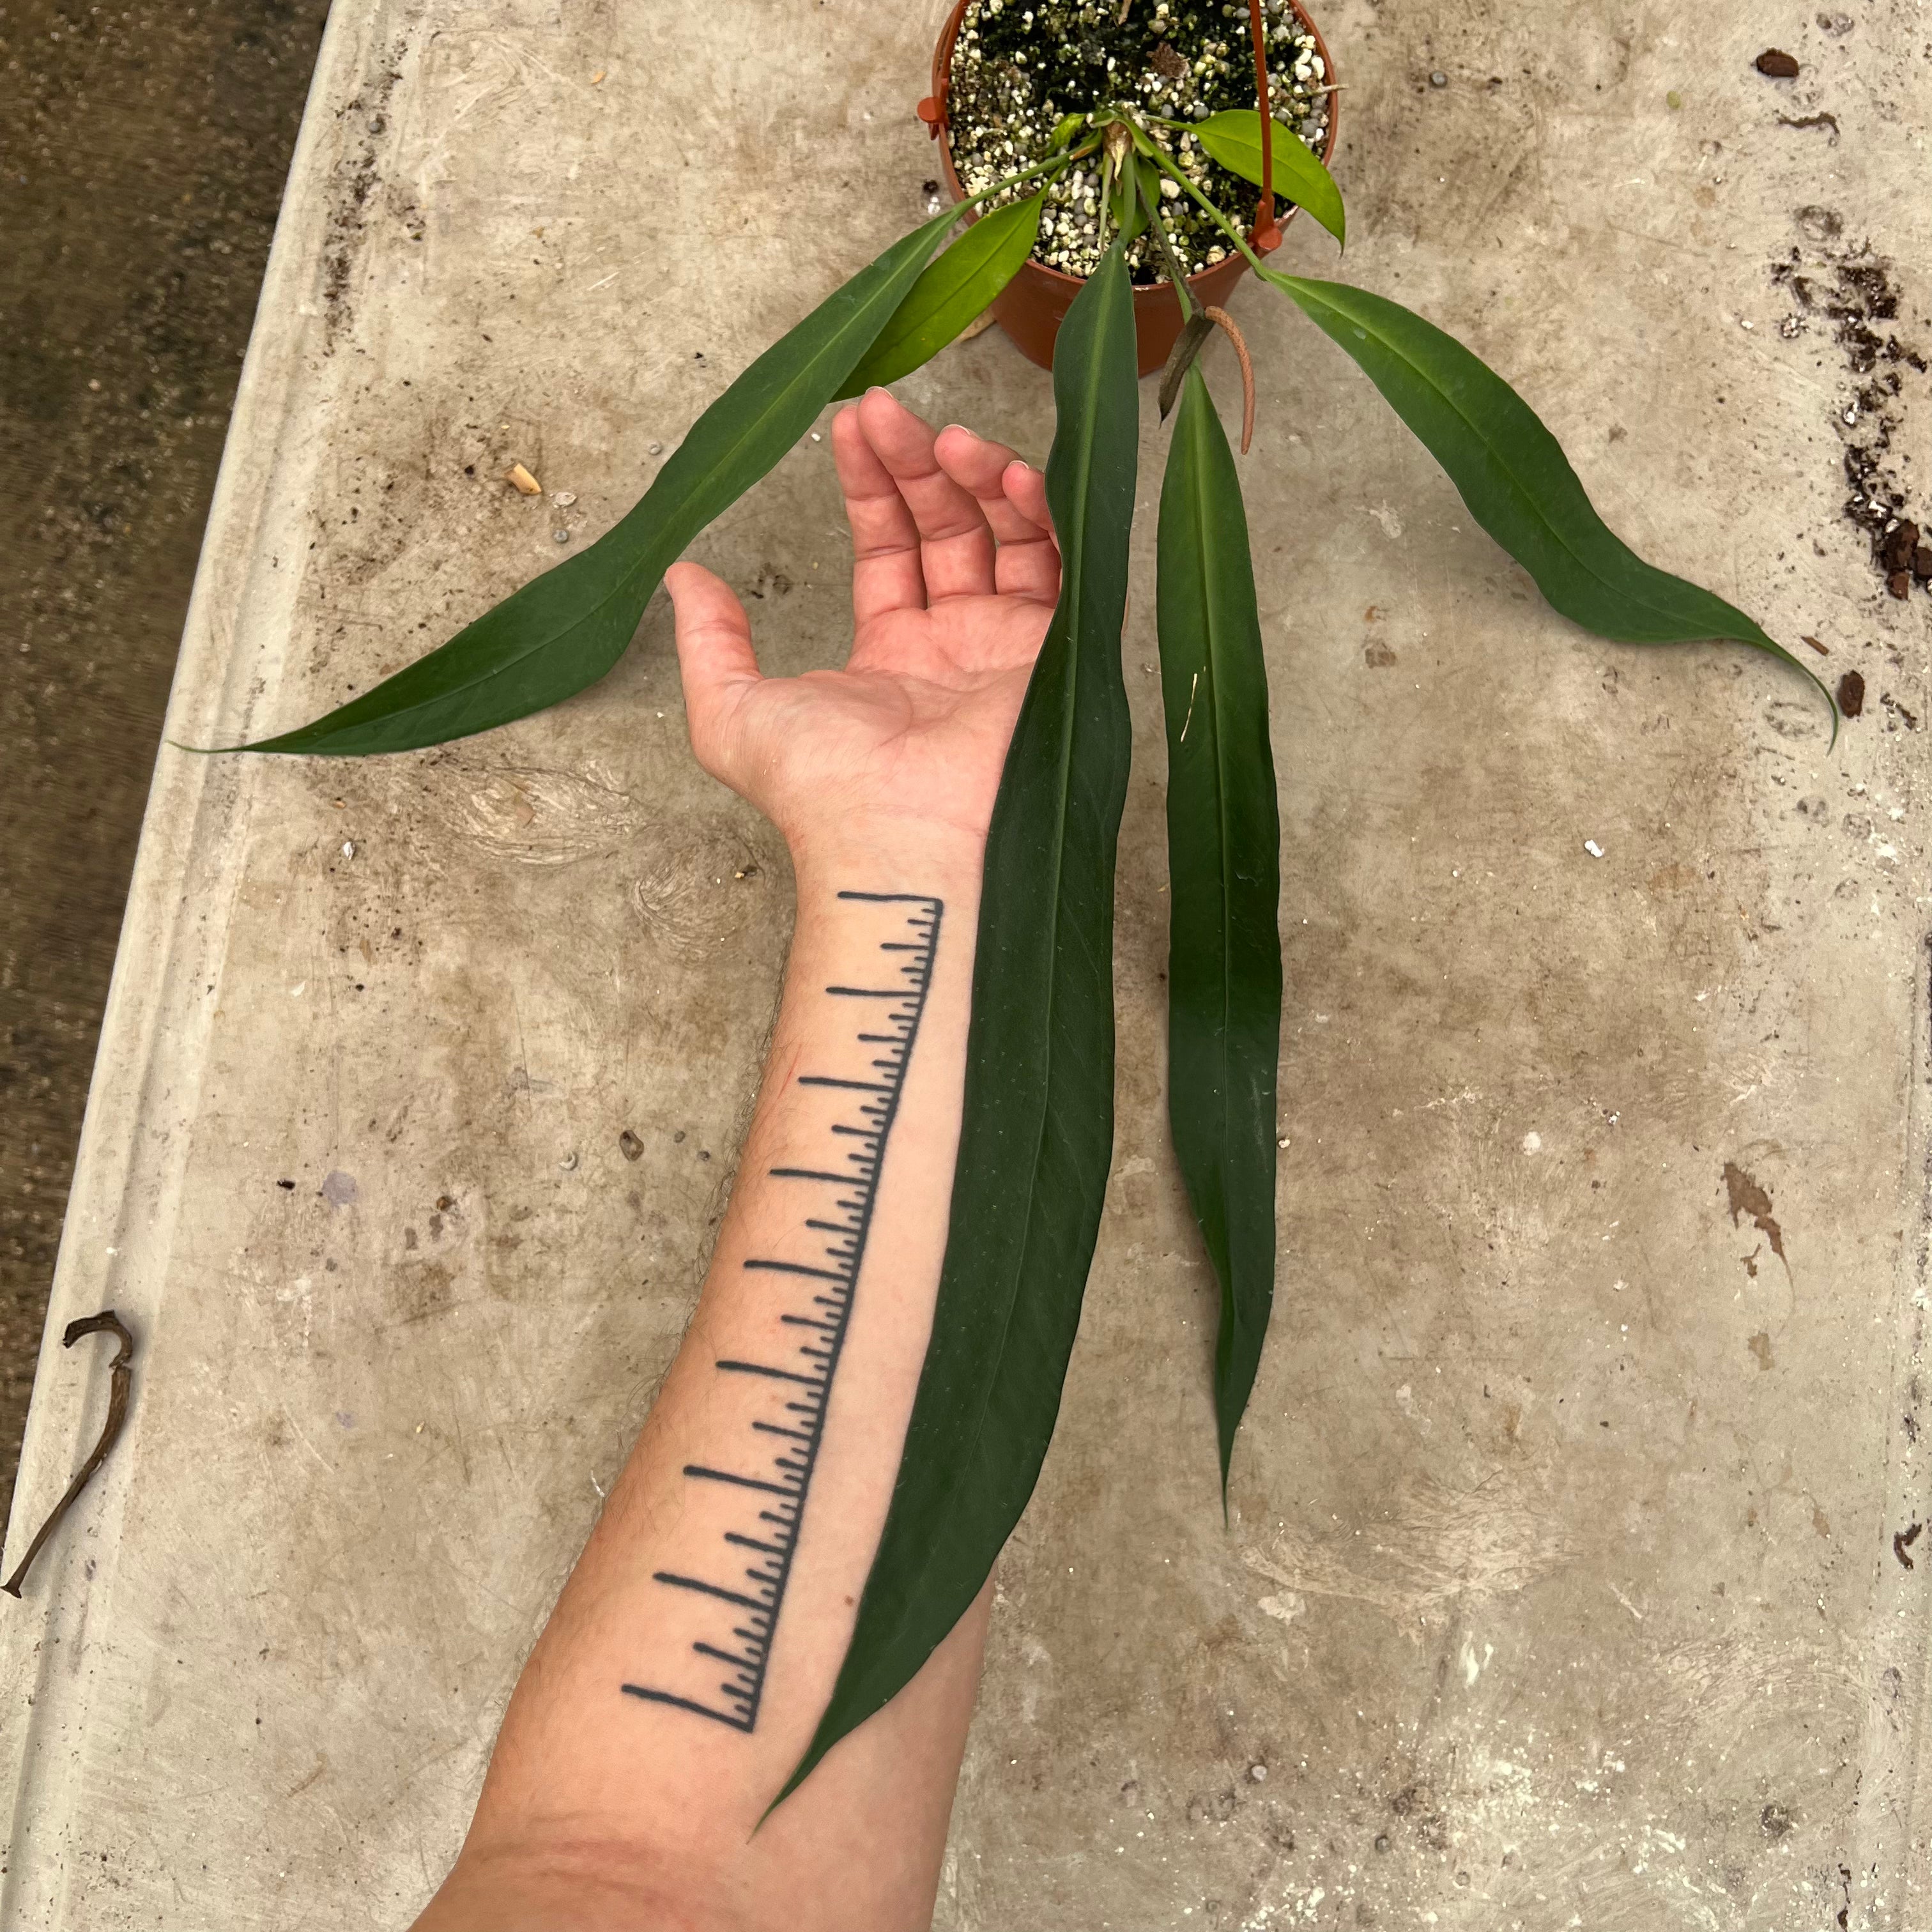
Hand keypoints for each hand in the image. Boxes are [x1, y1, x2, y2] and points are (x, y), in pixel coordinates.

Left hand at [666, 388, 1058, 858]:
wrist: (898, 839)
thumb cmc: (820, 791)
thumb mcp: (731, 711)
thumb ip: (709, 641)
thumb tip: (681, 579)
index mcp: (889, 656)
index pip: (889, 547)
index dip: (873, 484)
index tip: (855, 423)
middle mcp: (953, 648)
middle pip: (946, 528)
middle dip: (917, 463)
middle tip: (890, 411)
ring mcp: (1006, 649)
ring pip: (1004, 537)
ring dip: (978, 477)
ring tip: (945, 438)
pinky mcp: (1051, 654)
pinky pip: (1056, 566)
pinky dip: (1037, 513)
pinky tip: (1007, 473)